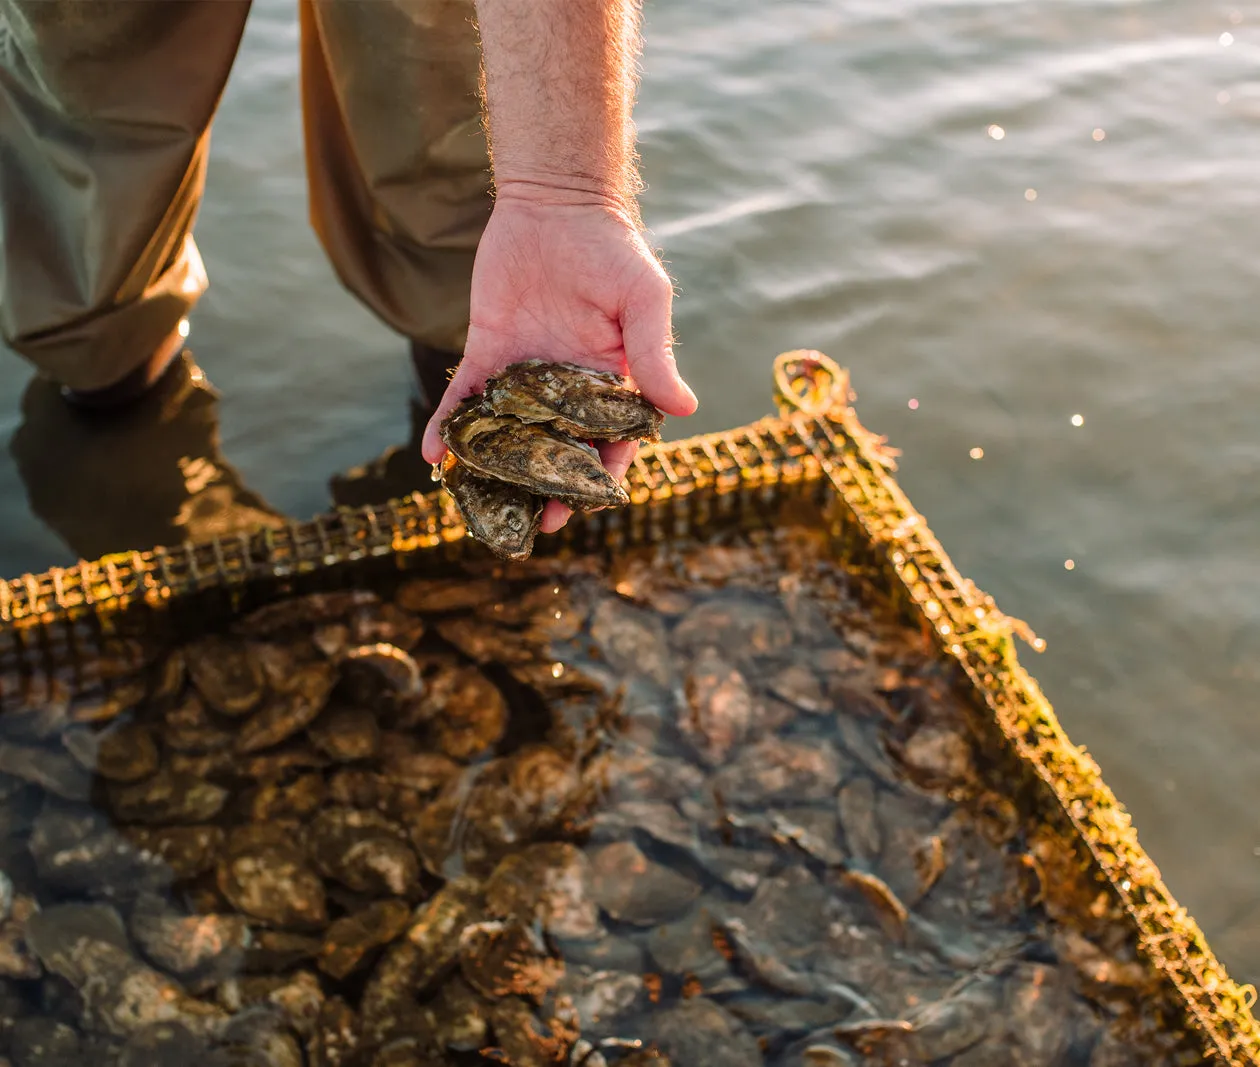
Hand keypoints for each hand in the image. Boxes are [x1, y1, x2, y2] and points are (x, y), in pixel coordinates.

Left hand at [421, 186, 697, 533]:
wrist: (556, 203)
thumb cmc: (613, 250)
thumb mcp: (643, 301)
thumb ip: (655, 354)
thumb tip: (685, 408)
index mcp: (612, 383)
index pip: (609, 441)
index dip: (598, 475)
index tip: (585, 503)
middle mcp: (568, 387)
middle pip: (557, 450)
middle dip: (547, 487)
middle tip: (535, 523)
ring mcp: (526, 372)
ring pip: (511, 433)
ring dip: (497, 468)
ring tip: (481, 505)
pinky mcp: (488, 352)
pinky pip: (467, 396)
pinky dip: (451, 425)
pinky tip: (435, 454)